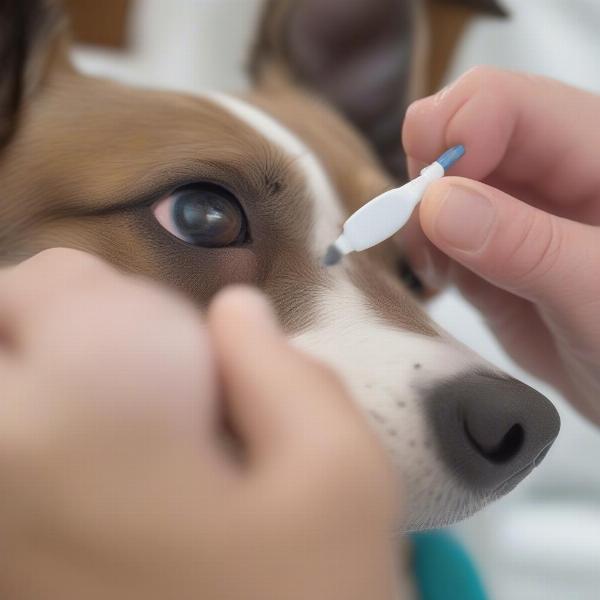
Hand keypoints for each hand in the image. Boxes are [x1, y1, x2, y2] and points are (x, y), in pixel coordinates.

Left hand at [0, 248, 398, 599]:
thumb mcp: (341, 477)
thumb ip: (286, 370)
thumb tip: (234, 314)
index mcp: (96, 402)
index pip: (52, 281)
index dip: (116, 303)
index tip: (173, 365)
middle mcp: (1, 457)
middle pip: (0, 333)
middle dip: (55, 339)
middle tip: (139, 406)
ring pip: (0, 397)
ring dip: (38, 396)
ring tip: (119, 457)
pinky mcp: (6, 560)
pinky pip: (14, 472)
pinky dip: (37, 458)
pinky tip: (96, 503)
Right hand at [402, 67, 599, 424]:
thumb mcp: (597, 293)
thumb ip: (525, 245)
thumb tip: (436, 202)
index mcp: (596, 150)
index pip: (502, 101)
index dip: (455, 133)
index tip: (431, 197)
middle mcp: (551, 172)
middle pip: (459, 132)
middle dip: (427, 178)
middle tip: (426, 240)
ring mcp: (517, 213)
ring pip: (440, 184)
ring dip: (421, 220)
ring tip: (440, 270)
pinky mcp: (492, 253)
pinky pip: (439, 231)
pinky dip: (425, 250)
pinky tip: (443, 279)